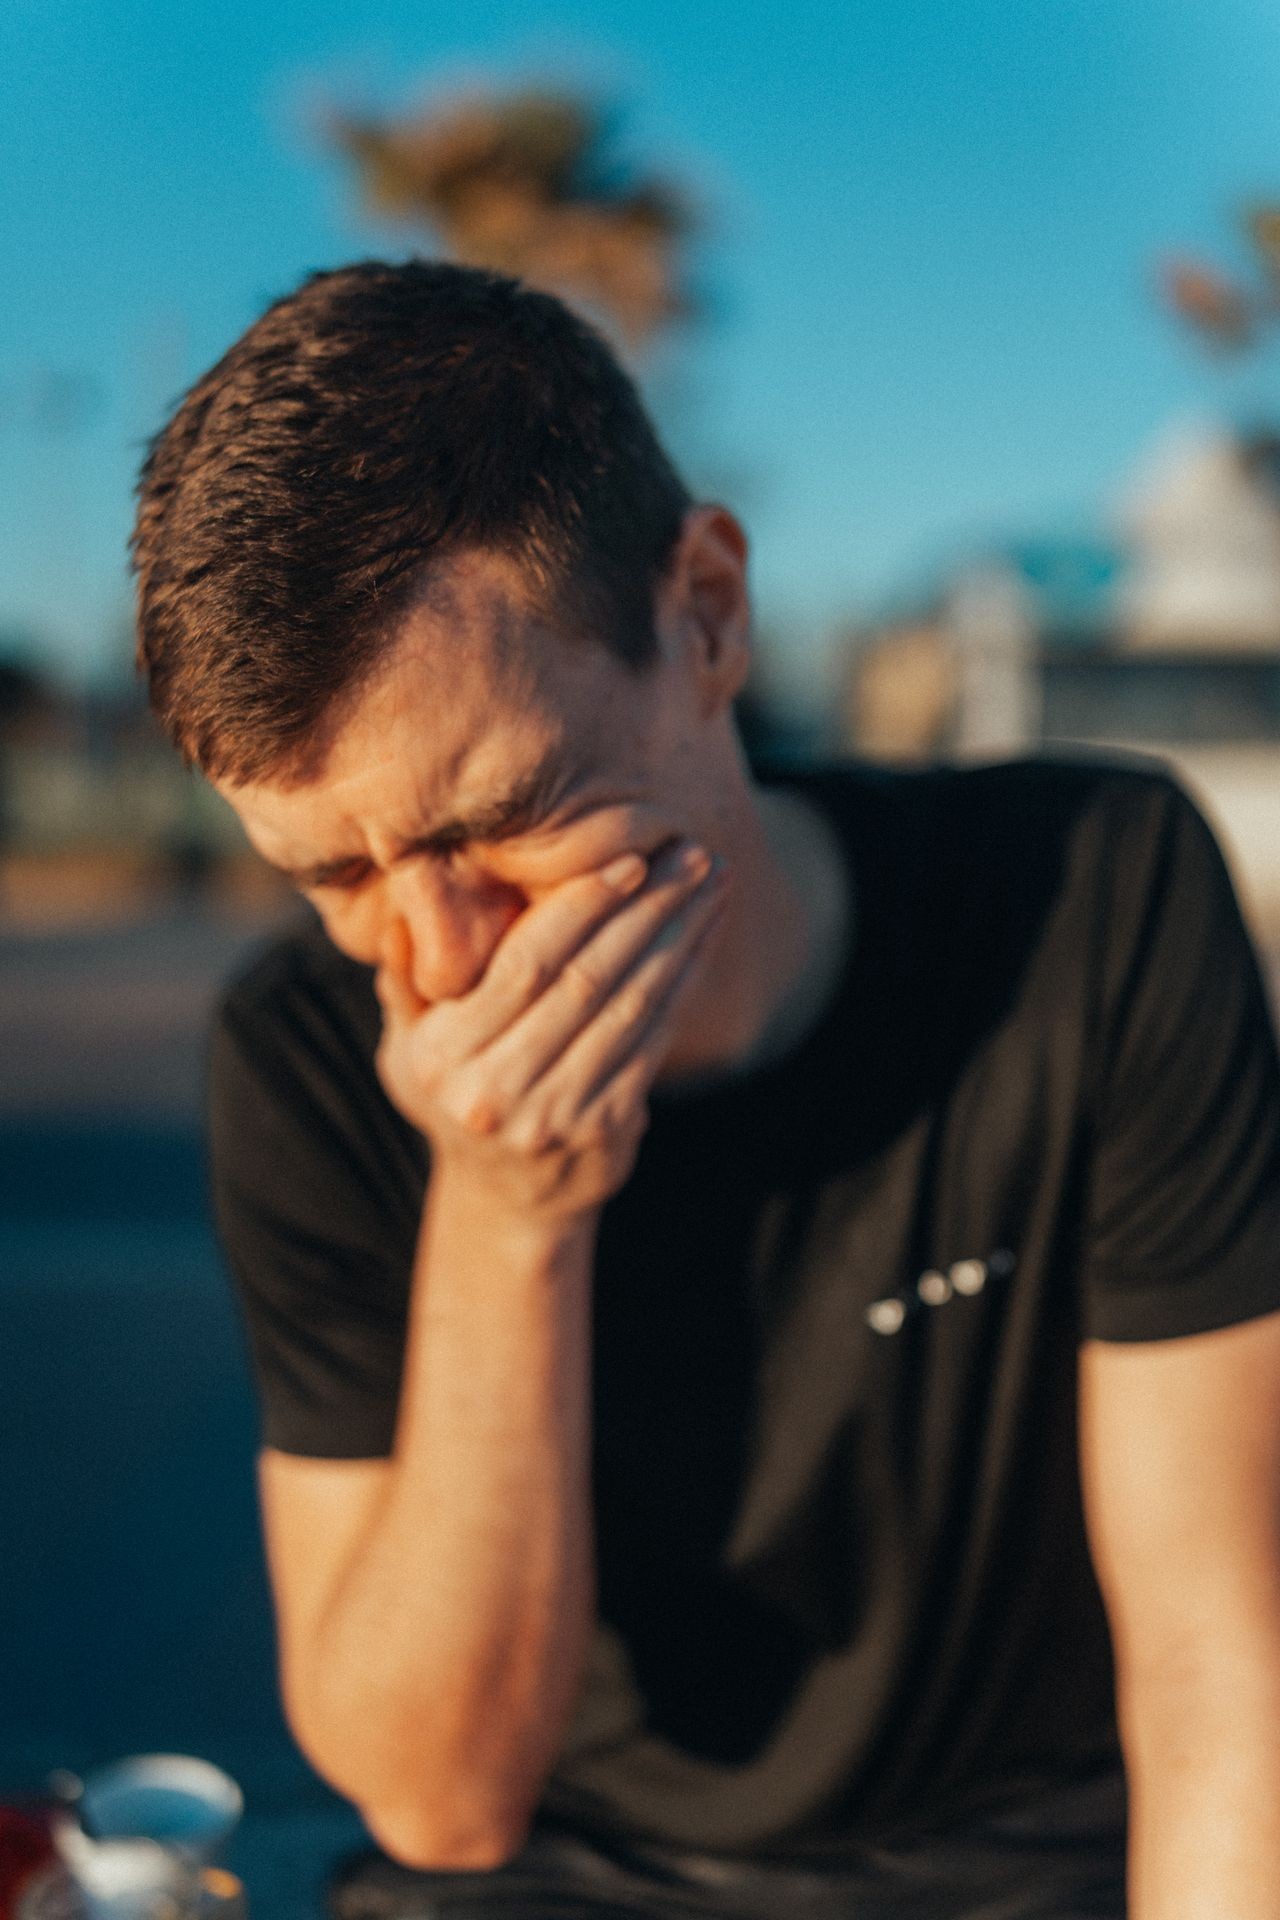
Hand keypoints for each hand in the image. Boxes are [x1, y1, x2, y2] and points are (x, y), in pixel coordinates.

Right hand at [373, 841, 727, 1223]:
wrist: (506, 1199)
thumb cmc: (456, 1092)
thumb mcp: (407, 1043)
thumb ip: (408, 976)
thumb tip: (406, 905)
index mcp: (443, 1056)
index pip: (522, 966)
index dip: (579, 908)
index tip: (628, 858)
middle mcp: (496, 1090)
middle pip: (585, 980)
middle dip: (644, 910)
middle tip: (689, 854)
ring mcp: (554, 1115)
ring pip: (629, 1008)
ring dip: (677, 939)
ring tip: (709, 883)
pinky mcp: (605, 1130)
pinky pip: (652, 1042)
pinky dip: (682, 984)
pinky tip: (702, 938)